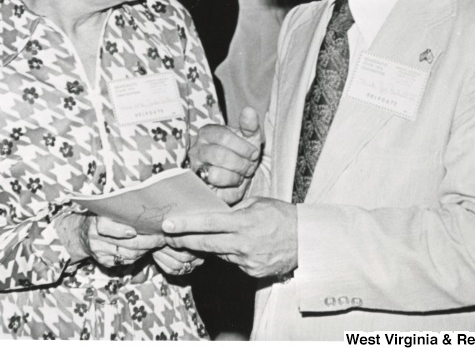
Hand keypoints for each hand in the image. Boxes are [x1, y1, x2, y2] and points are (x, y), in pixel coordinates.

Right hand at [87, 216, 164, 268]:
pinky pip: (127, 261)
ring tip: (158, 242)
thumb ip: (122, 211)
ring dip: (147, 249)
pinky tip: (147, 248)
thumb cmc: (102, 216)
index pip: (106, 227)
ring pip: (129, 254)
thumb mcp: (107, 209)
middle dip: (148, 241)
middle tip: (162, 236)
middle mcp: (96, 239)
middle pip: (126, 244)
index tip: (136, 230)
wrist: (81, 234)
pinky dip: (140, 255)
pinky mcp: (105, 262)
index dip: (121, 231)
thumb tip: (148, 207)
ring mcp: (100, 252)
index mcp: (96, 221)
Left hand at [162, 197, 296, 278]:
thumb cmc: (281, 216)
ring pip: (218, 253)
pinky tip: (238, 246)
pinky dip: (230, 253)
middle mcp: (243, 243)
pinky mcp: (252, 272)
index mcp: (244, 222)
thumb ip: (234, 209)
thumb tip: (212, 210)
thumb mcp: (257, 203)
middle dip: (184, 240)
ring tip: (204, 236)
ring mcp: (247, 261)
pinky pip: (233, 261)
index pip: (208, 223)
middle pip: (205, 244)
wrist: (307, 240)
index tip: (168, 225)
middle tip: (168, 236)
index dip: (186, 224)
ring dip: (209, 246)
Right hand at [190, 106, 262, 204]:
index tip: (253, 154)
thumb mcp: (250, 139)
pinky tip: (233, 183)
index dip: (242, 146)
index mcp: (208, 133)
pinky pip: (214, 190)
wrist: (239, 178)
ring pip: (215, 174)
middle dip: (240, 163)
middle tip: (249, 167)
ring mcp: (195, 169)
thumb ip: (250, 125)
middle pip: (219, 155)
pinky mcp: (199, 187)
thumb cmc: (242, 155)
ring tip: (240, 175)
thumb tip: (249, 110)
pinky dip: (229, 188)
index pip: (223, 136)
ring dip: (235, 176)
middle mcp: (197, 150)